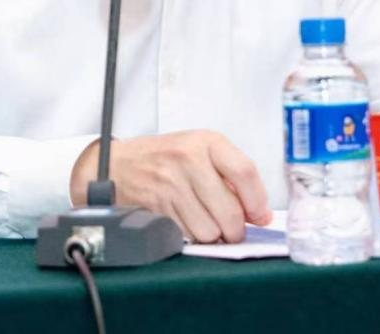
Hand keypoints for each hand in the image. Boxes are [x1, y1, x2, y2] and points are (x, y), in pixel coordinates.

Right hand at [70, 130, 270, 242]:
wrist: (119, 164)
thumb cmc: (164, 158)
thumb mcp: (199, 151)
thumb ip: (232, 177)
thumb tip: (260, 214)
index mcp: (206, 142)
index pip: (245, 172)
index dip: (257, 201)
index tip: (260, 216)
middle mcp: (189, 160)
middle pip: (230, 210)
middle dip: (236, 230)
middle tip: (233, 230)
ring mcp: (171, 184)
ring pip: (210, 230)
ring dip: (212, 235)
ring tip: (206, 223)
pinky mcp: (157, 206)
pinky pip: (188, 235)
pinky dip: (192, 236)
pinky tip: (188, 223)